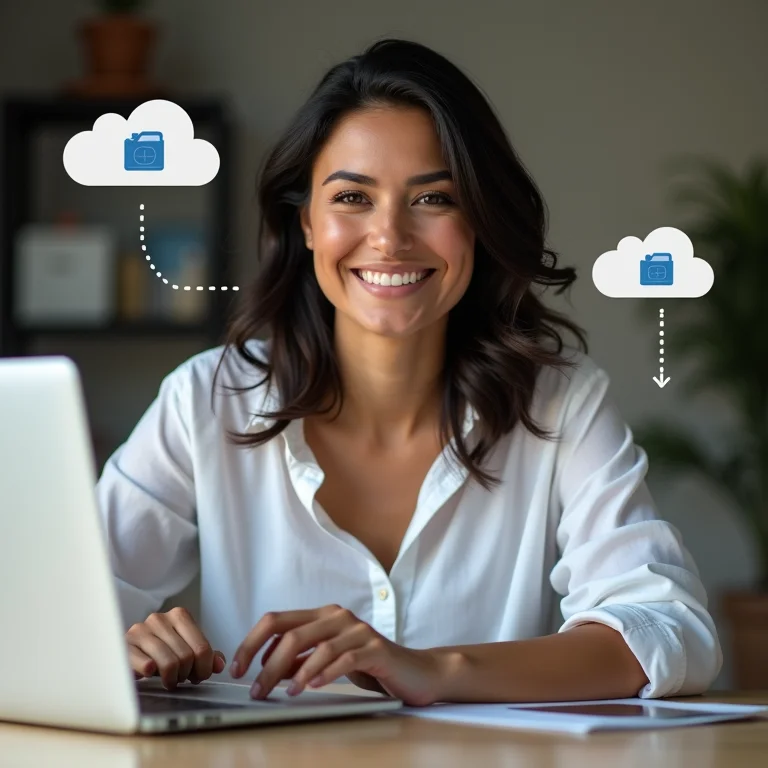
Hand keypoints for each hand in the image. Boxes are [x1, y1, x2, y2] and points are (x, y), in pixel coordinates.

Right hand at [126, 606, 226, 689]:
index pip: (202, 648)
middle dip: (187, 674)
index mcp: (179, 615)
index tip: (198, 676)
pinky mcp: (124, 646)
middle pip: (186, 657)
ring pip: (169, 663)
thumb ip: (205, 656)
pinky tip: (150, 673)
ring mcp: (140, 631)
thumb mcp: (185, 649)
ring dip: (172, 678)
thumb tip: (219, 665)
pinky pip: (146, 665)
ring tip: (169, 679)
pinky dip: (152, 674)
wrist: (127, 650)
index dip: (204, 669)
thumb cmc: (159, 651)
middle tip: (181, 678)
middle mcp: (159, 619)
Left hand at [229, 604, 447, 705]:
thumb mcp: (328, 659)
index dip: (252, 643)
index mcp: (322, 615)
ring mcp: (357, 630)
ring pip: (315, 646)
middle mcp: (338, 617)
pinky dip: (324, 673)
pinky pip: (344, 658)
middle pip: (291, 634)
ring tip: (282, 694)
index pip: (276, 620)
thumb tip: (266, 666)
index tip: (237, 667)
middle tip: (255, 690)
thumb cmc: (369, 665)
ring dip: (292, 673)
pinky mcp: (374, 648)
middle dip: (267, 664)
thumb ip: (301, 658)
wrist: (415, 671)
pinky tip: (312, 687)